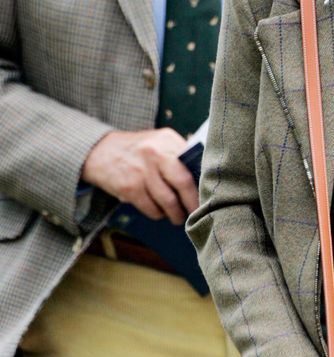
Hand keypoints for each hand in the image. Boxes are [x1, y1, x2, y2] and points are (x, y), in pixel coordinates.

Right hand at [82, 128, 196, 222]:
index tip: (210, 195)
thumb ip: (178, 154)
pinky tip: (159, 212)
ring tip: (178, 217)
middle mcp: (155, 153)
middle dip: (193, 203)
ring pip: (168, 201)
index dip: (203, 182)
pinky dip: (158, 214)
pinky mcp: (129, 187)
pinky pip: (151, 208)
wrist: (100, 152)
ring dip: (176, 214)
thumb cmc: (138, 151)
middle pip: (183, 182)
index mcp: (167, 139)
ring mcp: (141, 171)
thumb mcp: (158, 142)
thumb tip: (203, 177)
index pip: (193, 162)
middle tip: (197, 213)